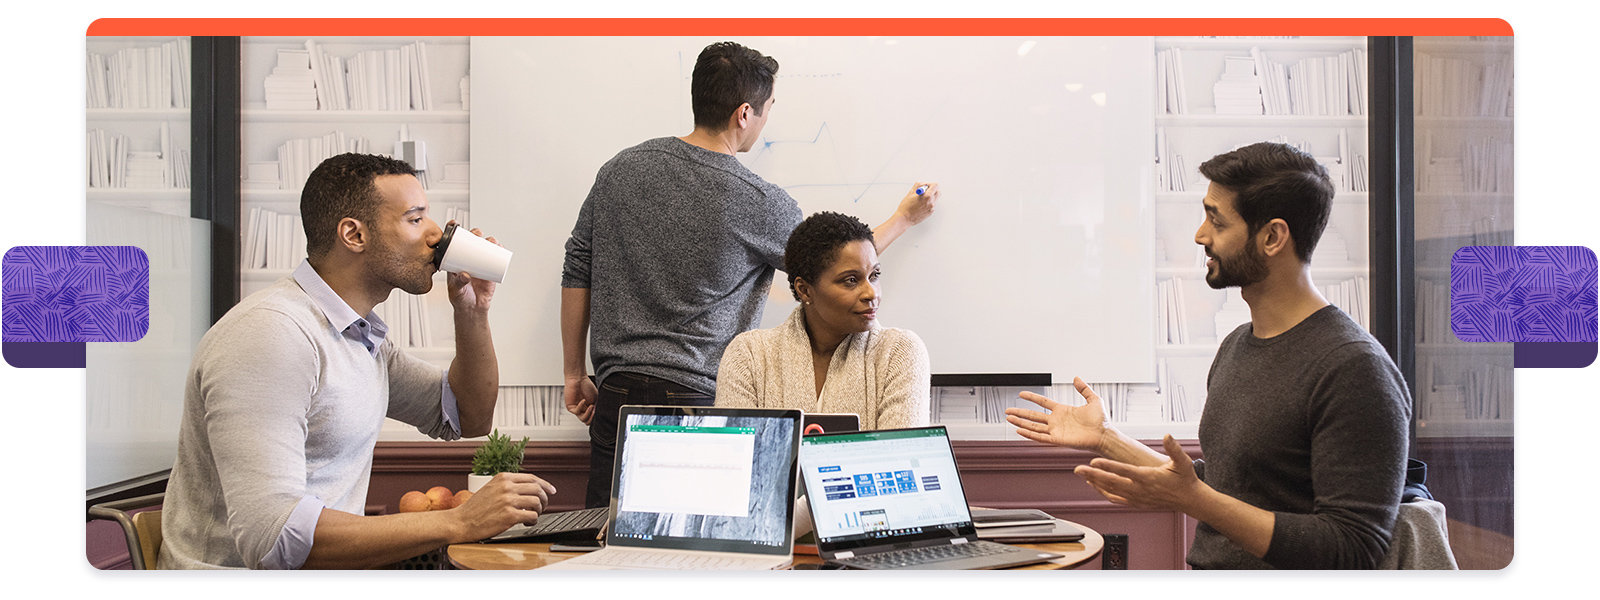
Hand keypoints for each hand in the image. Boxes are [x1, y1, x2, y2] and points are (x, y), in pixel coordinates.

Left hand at [445, 224, 497, 312]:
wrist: (473, 308)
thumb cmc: (460, 298)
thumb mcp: (456, 290)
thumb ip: (459, 283)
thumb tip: (465, 275)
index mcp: (455, 261)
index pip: (453, 242)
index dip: (453, 231)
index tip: (453, 224)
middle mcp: (467, 259)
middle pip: (471, 241)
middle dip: (475, 233)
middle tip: (477, 234)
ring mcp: (479, 263)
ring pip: (484, 247)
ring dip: (488, 240)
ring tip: (490, 241)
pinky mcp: (490, 269)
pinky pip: (495, 257)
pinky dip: (498, 250)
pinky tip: (499, 246)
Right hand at [453, 472, 556, 540]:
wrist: (460, 522)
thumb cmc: (475, 508)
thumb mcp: (491, 488)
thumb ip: (508, 486)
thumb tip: (529, 488)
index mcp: (503, 477)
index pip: (532, 478)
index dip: (545, 485)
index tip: (551, 491)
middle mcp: (507, 487)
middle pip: (538, 489)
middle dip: (544, 499)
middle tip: (543, 507)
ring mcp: (508, 501)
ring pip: (537, 502)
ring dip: (539, 510)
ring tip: (533, 515)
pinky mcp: (509, 515)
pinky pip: (532, 516)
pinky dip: (533, 520)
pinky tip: (527, 522)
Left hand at [564, 376, 596, 424]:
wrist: (578, 379)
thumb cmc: (586, 386)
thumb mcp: (596, 398)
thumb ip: (596, 408)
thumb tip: (598, 415)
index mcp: (589, 408)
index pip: (592, 418)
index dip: (596, 417)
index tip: (599, 413)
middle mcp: (583, 410)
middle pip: (587, 421)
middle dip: (592, 418)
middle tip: (595, 412)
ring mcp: (577, 409)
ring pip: (583, 419)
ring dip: (588, 414)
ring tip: (591, 406)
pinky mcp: (571, 407)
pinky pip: (576, 412)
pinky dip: (581, 406)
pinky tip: (583, 400)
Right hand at [896, 182, 938, 225]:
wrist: (904, 218)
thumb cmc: (906, 207)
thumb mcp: (911, 193)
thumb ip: (918, 186)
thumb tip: (923, 184)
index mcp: (927, 196)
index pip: (935, 186)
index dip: (930, 184)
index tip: (925, 186)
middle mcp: (931, 202)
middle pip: (938, 192)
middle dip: (932, 190)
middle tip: (925, 191)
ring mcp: (931, 208)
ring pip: (935, 198)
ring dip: (930, 196)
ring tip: (921, 199)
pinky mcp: (930, 212)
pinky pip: (932, 204)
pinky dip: (928, 203)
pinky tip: (921, 205)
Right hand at [1004, 377, 1107, 450]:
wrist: (1105, 435)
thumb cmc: (1101, 420)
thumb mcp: (1093, 399)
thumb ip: (1084, 389)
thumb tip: (1076, 378)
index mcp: (1063, 411)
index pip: (1043, 403)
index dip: (1032, 398)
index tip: (1021, 394)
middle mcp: (1057, 421)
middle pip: (1033, 415)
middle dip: (1020, 413)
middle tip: (1007, 411)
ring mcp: (1056, 431)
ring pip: (1033, 426)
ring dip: (1020, 423)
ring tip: (1009, 419)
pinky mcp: (1058, 440)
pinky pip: (1040, 437)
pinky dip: (1029, 434)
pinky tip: (1019, 431)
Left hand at [1073, 435, 1203, 512]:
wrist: (1190, 500)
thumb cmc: (1185, 479)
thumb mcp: (1183, 462)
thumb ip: (1174, 448)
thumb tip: (1167, 435)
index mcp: (1149, 477)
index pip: (1124, 471)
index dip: (1108, 466)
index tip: (1093, 461)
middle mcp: (1140, 490)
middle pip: (1112, 482)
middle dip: (1093, 475)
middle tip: (1077, 469)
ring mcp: (1137, 498)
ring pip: (1111, 492)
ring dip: (1095, 483)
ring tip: (1082, 475)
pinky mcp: (1137, 504)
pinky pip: (1116, 499)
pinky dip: (1104, 493)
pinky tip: (1095, 486)